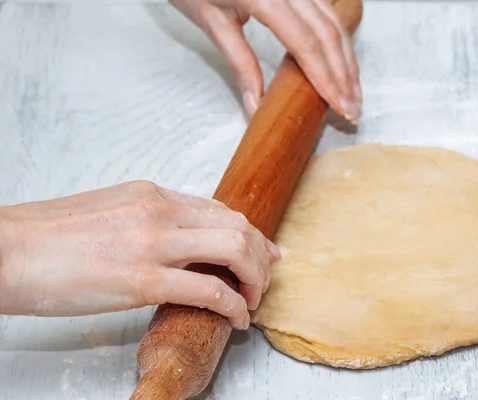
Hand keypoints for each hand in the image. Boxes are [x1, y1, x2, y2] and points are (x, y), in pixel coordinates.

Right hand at [0, 181, 279, 329]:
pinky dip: (235, 305)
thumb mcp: (109, 212)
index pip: (218, 209)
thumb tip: (179, 239)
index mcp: (151, 194)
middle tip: (264, 278)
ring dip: (255, 277)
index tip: (263, 250)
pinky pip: (210, 290)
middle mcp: (159, 210)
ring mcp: (152, 243)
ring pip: (233, 249)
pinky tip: (238, 317)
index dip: (249, 232)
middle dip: (261, 254)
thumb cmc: (49, 237)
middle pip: (237, 224)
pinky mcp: (141, 280)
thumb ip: (148, 220)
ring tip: (253, 298)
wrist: (5, 250)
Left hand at [171, 0, 361, 122]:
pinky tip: (343, 57)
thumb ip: (240, 64)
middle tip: (353, 106)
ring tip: (354, 89)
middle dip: (344, 74)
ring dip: (346, 57)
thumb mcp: (212, 23)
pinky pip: (325, 9)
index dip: (327, 78)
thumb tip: (256, 105)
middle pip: (327, 34)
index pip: (306, 45)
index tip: (339, 105)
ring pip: (333, 20)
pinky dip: (338, 36)